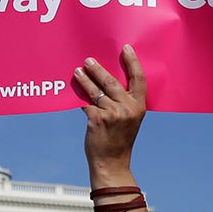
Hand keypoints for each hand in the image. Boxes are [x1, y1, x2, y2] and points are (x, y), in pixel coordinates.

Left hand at [75, 46, 146, 177]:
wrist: (112, 163)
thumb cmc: (119, 140)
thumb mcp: (130, 119)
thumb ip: (124, 102)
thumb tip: (106, 82)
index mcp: (139, 106)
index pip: (138, 79)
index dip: (132, 62)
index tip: (126, 48)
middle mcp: (128, 108)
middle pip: (112, 81)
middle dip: (98, 69)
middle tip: (89, 60)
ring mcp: (113, 113)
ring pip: (96, 90)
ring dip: (85, 79)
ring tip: (78, 71)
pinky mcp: (97, 119)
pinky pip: (86, 103)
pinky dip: (79, 98)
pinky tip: (73, 92)